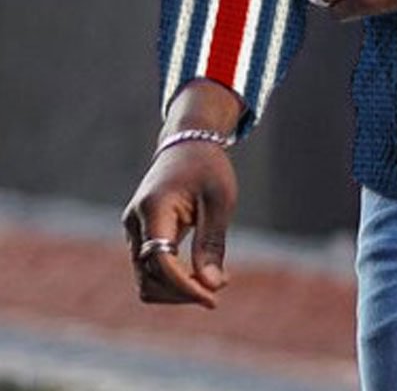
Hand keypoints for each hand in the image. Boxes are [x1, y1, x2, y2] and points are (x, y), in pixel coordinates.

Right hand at [121, 141, 237, 308]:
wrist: (188, 143)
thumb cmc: (208, 168)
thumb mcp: (219, 201)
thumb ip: (211, 244)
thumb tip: (211, 286)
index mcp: (154, 209)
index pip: (160, 262)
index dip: (184, 287)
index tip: (212, 298)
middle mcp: (135, 222)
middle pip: (149, 278)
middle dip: (181, 293)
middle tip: (217, 291)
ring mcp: (133, 230)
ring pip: (146, 279)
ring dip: (176, 290)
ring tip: (212, 283)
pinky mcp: (138, 235)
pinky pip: (150, 268)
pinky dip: (172, 279)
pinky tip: (199, 275)